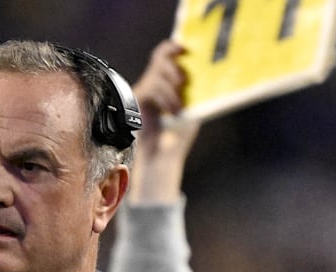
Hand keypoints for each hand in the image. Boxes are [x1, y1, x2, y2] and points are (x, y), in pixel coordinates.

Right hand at [129, 40, 200, 204]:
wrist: (161, 159)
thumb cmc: (177, 139)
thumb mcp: (190, 110)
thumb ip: (191, 92)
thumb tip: (199, 73)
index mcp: (166, 84)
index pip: (164, 56)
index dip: (171, 48)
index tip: (183, 48)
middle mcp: (153, 85)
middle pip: (159, 58)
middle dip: (172, 66)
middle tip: (183, 80)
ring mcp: (143, 92)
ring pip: (156, 74)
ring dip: (171, 89)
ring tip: (178, 108)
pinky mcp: (136, 102)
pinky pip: (151, 88)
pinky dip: (165, 98)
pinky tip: (172, 111)